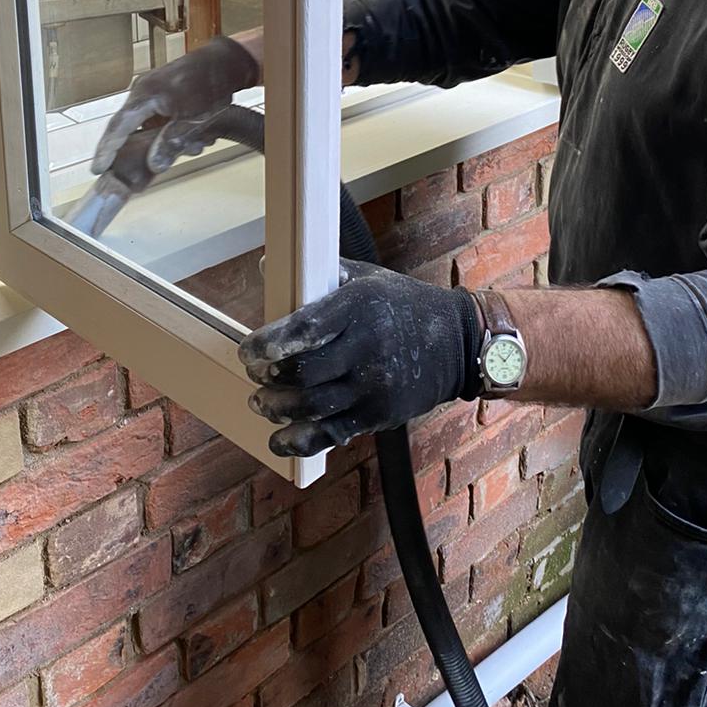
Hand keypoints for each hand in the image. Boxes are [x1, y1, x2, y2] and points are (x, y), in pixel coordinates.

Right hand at [91, 34, 259, 178]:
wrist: (225, 63)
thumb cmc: (211, 85)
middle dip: (127, 151)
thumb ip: (172, 142)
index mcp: (146, 95)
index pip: (119, 127)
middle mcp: (142, 91)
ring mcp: (149, 91)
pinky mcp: (159, 94)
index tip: (98, 169)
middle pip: (126, 128)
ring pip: (143, 125)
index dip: (107, 150)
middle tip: (120, 170)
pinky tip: (189, 138)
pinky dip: (164, 132)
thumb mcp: (194, 119)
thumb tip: (154, 164)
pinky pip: (153, 118)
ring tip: (181, 148)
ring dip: (157, 141)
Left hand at [239, 261, 482, 455]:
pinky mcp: (380, 414)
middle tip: (256, 377)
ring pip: (312, 406)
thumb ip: (320, 276)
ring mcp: (375, 385)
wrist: (457, 343)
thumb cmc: (403, 304)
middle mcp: (367, 347)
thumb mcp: (367, 279)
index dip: (269, 343)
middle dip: (269, 378)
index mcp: (359, 307)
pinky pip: (331, 434)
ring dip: (277, 409)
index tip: (248, 352)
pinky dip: (298, 441)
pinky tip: (279, 438)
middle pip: (303, 372)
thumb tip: (267, 265)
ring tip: (262, 402)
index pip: (305, 328)